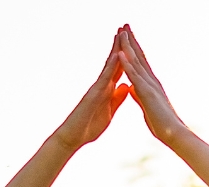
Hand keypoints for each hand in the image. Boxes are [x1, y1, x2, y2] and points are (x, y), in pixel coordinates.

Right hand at [52, 30, 130, 150]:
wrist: (74, 137)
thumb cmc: (90, 126)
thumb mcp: (110, 110)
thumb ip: (117, 98)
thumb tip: (126, 86)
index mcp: (108, 90)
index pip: (119, 70)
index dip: (127, 56)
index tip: (133, 43)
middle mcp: (102, 85)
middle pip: (114, 62)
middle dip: (120, 46)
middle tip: (126, 28)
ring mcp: (97, 87)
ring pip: (108, 65)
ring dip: (115, 49)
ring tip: (120, 33)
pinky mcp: (93, 93)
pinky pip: (104, 77)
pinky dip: (110, 66)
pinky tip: (116, 56)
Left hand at [117, 25, 186, 142]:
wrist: (174, 135)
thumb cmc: (162, 125)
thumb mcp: (146, 106)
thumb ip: (138, 95)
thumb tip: (132, 87)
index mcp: (150, 85)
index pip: (140, 62)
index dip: (132, 48)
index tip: (126, 35)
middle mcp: (152, 81)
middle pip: (139, 56)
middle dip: (131, 40)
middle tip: (124, 24)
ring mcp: (150, 86)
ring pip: (137, 62)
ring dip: (128, 46)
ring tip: (121, 31)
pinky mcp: (147, 93)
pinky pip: (135, 76)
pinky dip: (128, 64)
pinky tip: (121, 53)